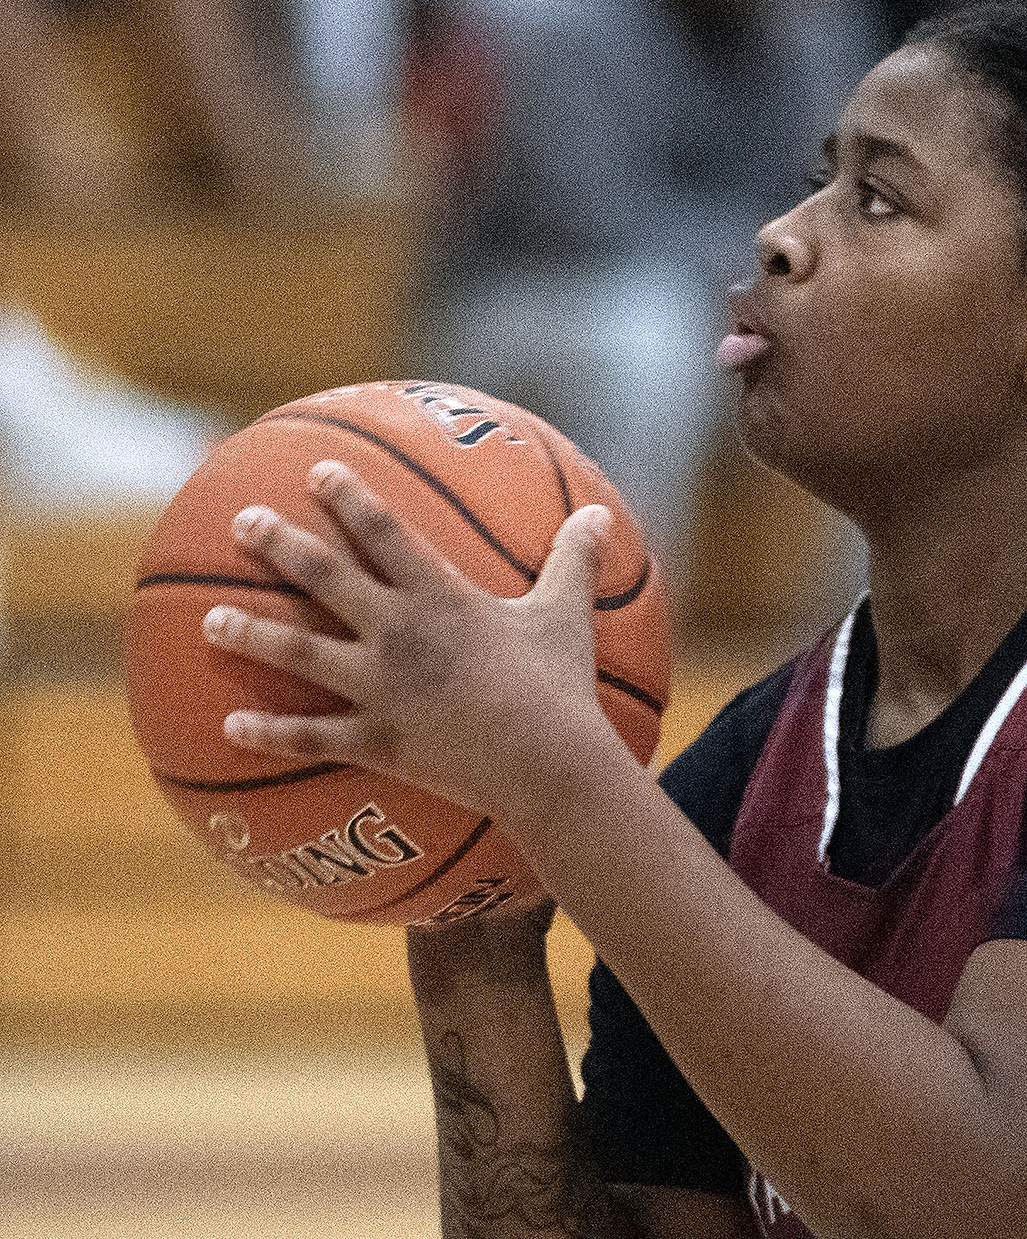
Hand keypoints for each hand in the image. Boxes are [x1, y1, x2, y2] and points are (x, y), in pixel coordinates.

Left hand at [210, 461, 621, 832]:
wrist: (547, 766)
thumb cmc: (559, 689)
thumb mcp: (567, 617)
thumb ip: (574, 561)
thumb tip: (604, 515)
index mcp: (438, 596)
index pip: (382, 530)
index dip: (346, 496)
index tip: (314, 472)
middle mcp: (395, 632)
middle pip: (322, 575)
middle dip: (276, 543)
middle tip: (241, 522)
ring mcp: (378, 688)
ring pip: (297, 651)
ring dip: (249, 631)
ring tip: (211, 620)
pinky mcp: (375, 742)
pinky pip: (310, 737)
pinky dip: (268, 732)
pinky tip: (230, 725)